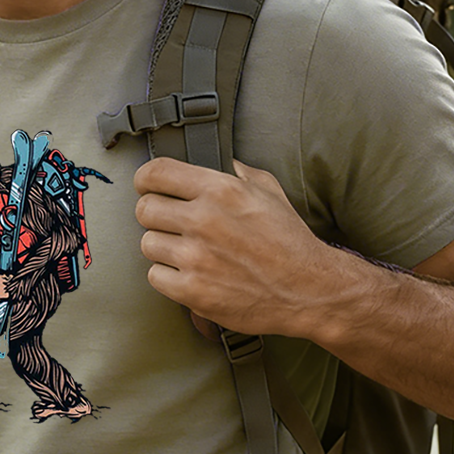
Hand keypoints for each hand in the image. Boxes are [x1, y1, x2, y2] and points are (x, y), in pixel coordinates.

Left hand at [134, 157, 337, 339]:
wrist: (309, 291)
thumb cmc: (290, 241)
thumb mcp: (270, 192)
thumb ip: (241, 173)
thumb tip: (224, 163)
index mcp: (220, 189)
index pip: (156, 173)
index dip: (146, 179)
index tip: (148, 186)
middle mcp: (203, 220)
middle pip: (144, 209)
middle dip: (155, 215)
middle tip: (171, 223)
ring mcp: (196, 257)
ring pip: (147, 244)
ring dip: (163, 247)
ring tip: (187, 251)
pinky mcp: (193, 291)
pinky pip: (155, 276)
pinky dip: (168, 276)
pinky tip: (189, 273)